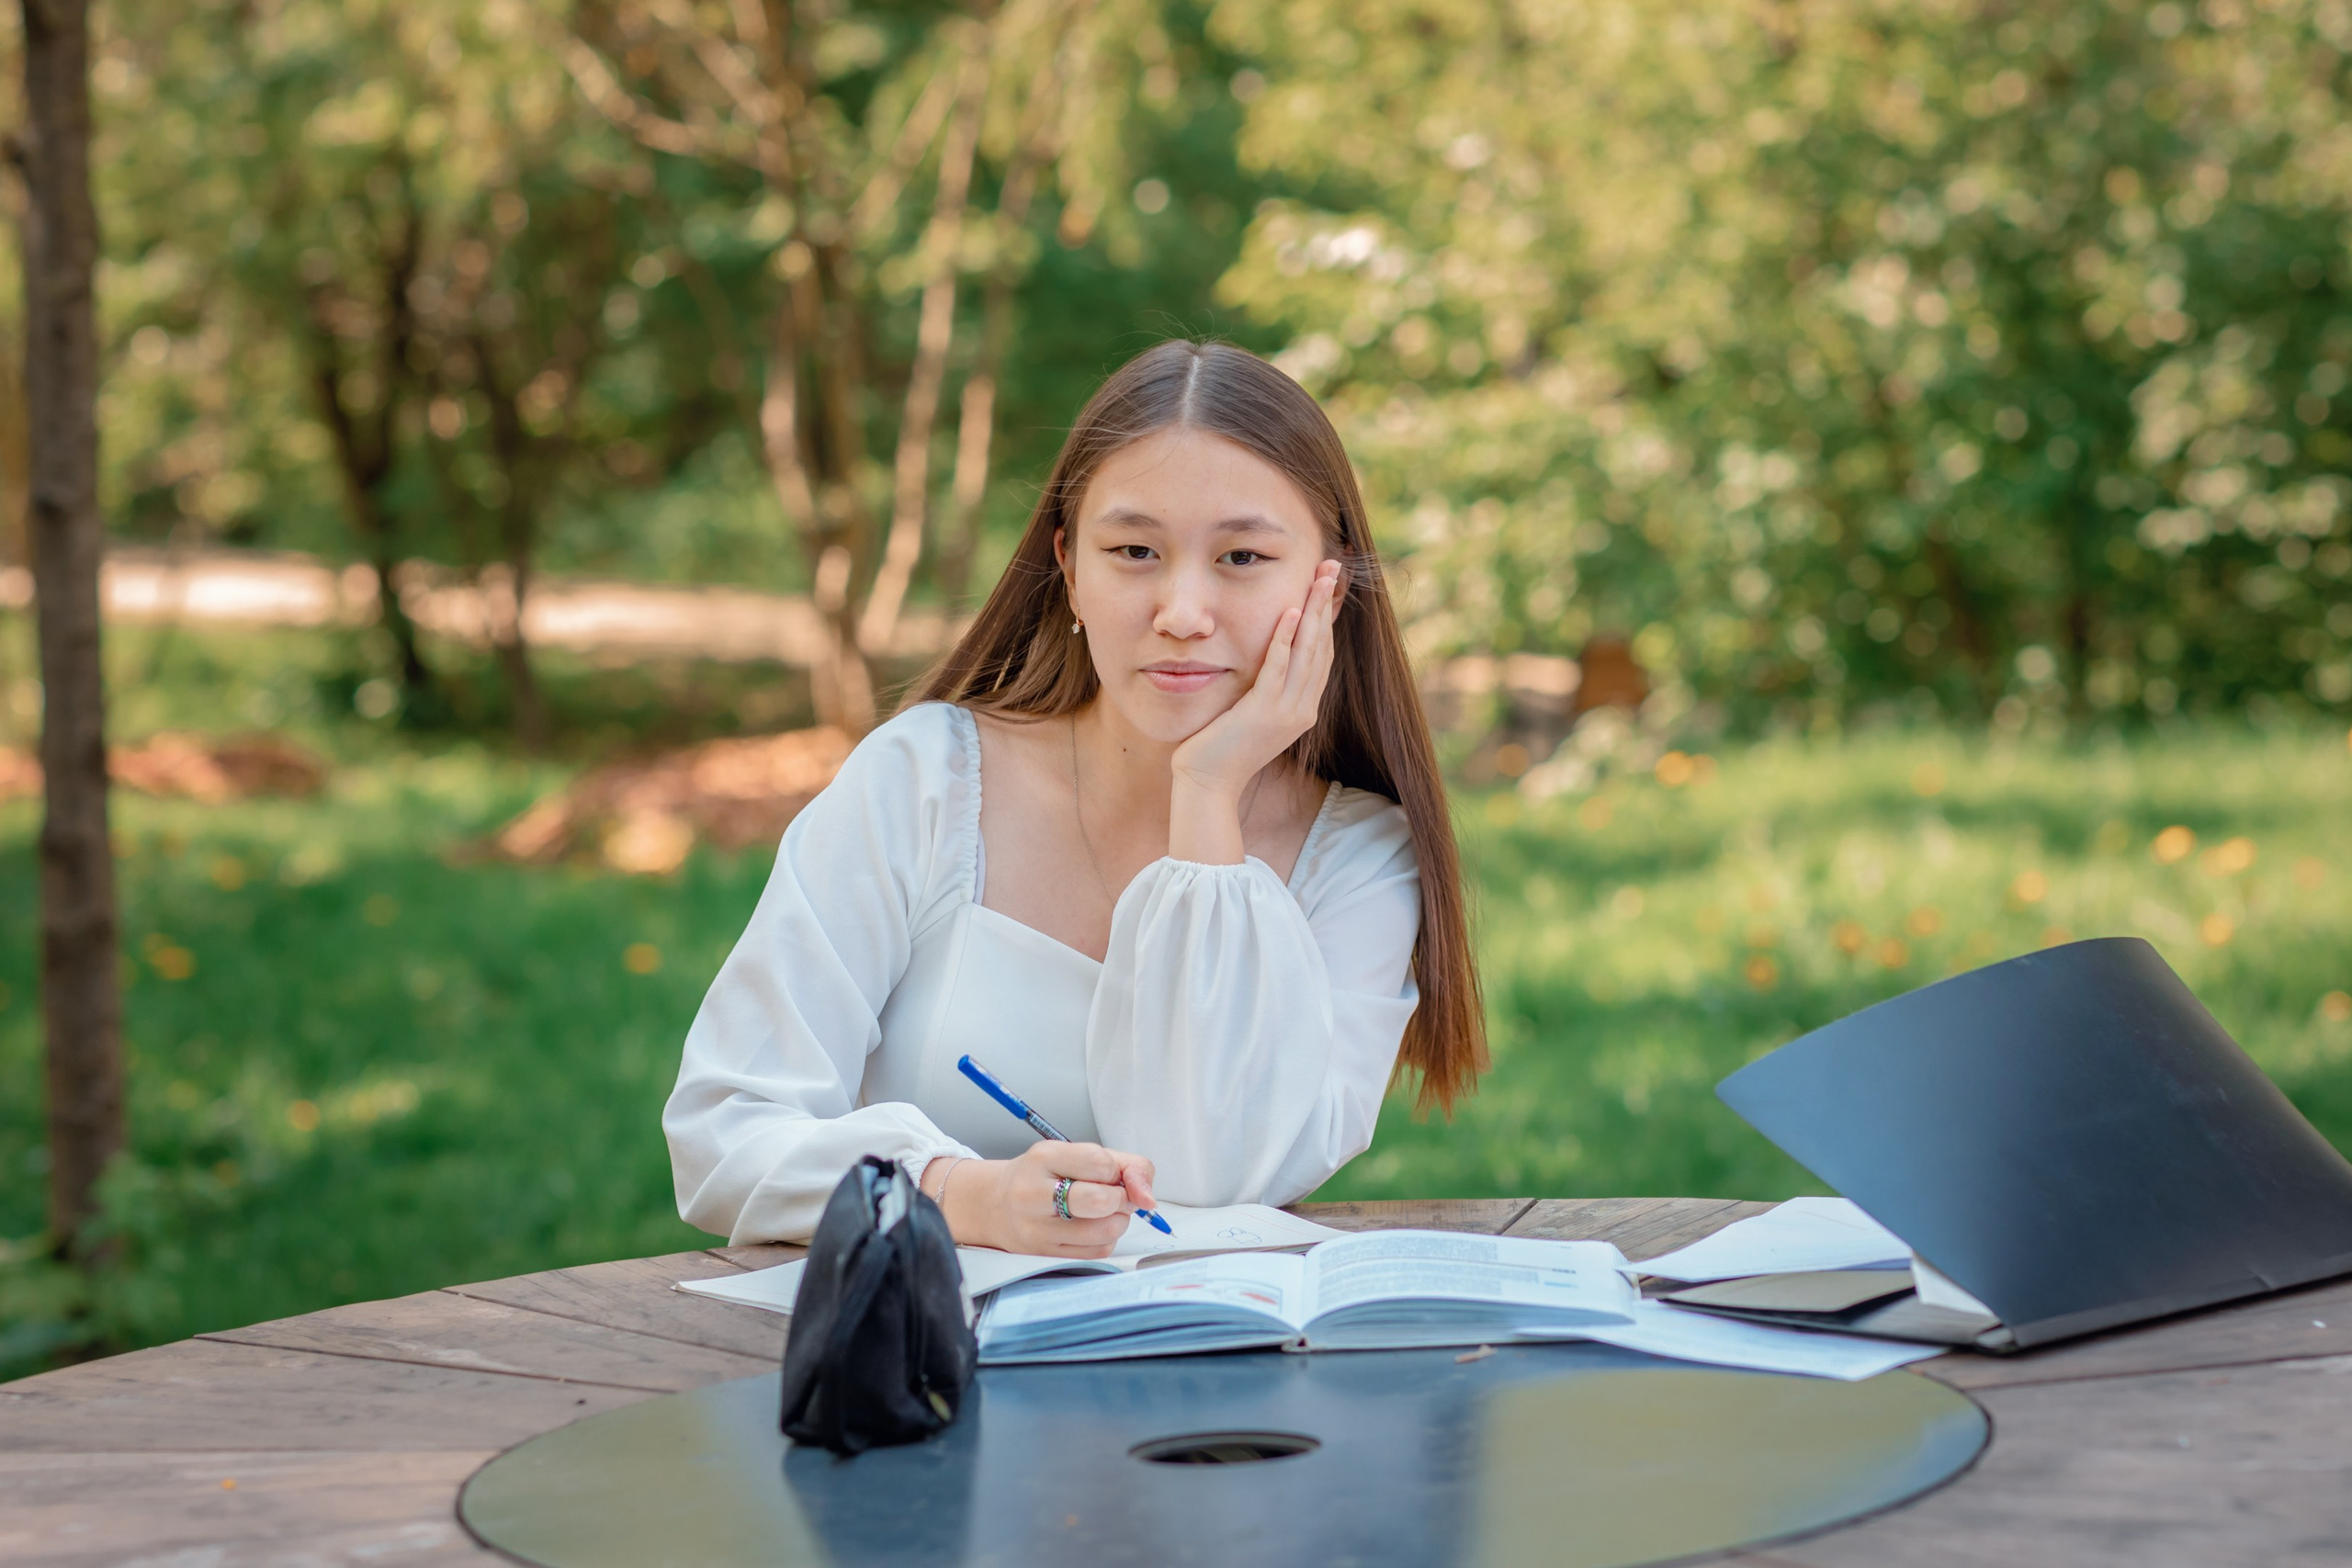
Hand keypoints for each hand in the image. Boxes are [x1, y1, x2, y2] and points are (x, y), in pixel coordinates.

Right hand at [925, 1141, 1158, 1257]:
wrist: (994, 1204)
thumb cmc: (1044, 1176)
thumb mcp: (1076, 1155)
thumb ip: (1125, 1165)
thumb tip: (1149, 1199)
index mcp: (1043, 1158)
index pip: (1099, 1162)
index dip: (1116, 1170)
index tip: (1109, 1173)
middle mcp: (1033, 1194)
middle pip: (1100, 1201)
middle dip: (1120, 1199)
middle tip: (1114, 1196)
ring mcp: (1036, 1229)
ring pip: (1104, 1231)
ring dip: (1117, 1221)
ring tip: (1104, 1212)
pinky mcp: (1044, 1254)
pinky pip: (1097, 1252)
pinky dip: (1105, 1239)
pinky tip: (1091, 1228)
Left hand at [1167, 558, 1341, 861]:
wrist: (1208, 785)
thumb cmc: (1220, 749)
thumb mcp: (1250, 713)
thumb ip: (1263, 688)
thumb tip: (1264, 660)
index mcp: (1302, 708)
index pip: (1321, 654)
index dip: (1327, 617)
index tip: (1330, 585)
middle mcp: (1302, 709)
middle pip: (1322, 647)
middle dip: (1327, 605)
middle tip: (1333, 567)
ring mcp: (1286, 712)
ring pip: (1308, 653)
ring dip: (1314, 613)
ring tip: (1320, 579)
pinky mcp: (1263, 713)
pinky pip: (1277, 669)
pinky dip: (1285, 640)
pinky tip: (1289, 612)